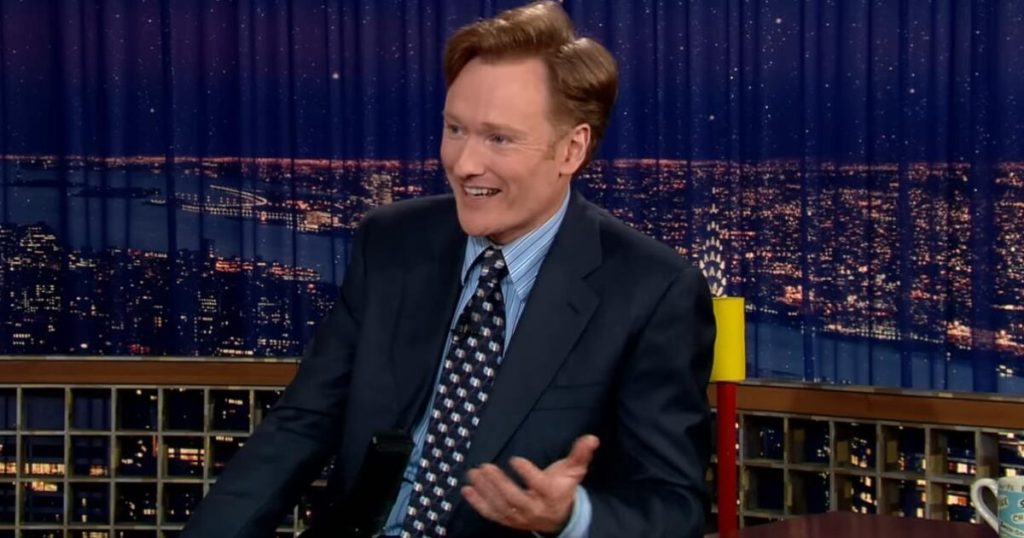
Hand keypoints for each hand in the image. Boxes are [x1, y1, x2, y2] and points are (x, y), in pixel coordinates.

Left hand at [461, 435, 599, 533]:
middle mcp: (534, 508)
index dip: (527, 473)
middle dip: (499, 484)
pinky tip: (466, 490)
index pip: (539, 485)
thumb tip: (591, 438)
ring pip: (500, 507)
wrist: (558, 518)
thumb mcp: (573, 471)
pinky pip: (491, 514)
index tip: (515, 459)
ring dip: (485, 491)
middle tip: (486, 467)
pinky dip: (477, 503)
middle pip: (515, 498)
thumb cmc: (563, 488)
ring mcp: (519, 517)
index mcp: (551, 494)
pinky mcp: (508, 521)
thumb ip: (580, 454)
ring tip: (474, 474)